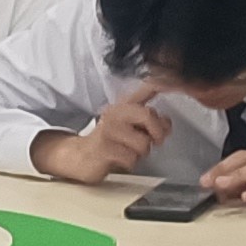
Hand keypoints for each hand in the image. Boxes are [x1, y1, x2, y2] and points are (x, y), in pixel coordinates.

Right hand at [31, 88, 167, 186]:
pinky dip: (130, 163)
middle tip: (156, 140)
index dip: (158, 84)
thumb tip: (167, 123)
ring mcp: (108, 130)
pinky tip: (120, 159)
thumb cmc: (108, 140)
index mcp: (123, 105)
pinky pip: (131, 158)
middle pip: (148, 115)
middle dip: (158, 132)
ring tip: (130, 151)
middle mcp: (115, 113)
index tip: (165, 83)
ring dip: (141, 153)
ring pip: (143, 143)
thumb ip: (150, 121)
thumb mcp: (128, 124)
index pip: (145, 89)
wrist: (79, 155)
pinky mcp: (104, 149)